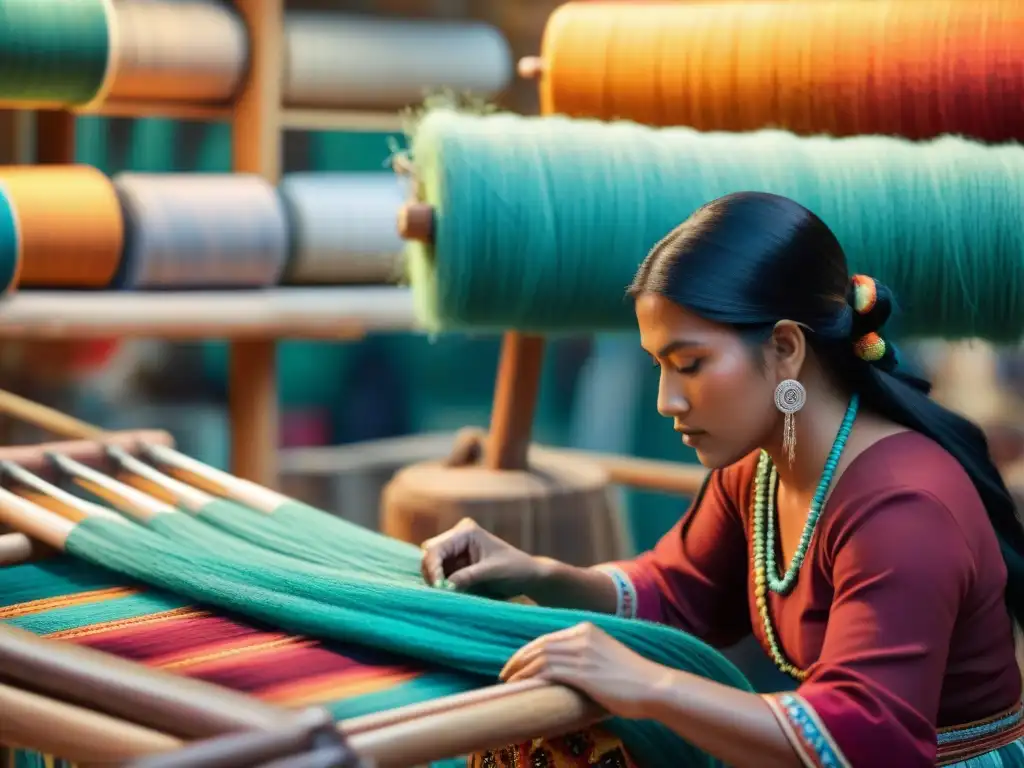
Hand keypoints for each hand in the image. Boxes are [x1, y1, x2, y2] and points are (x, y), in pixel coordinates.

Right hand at [420, 517, 543, 596]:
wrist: (528, 576)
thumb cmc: (515, 568)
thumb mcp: (492, 572)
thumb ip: (467, 577)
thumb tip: (444, 587)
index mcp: (466, 531)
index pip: (437, 548)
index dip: (432, 567)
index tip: (438, 587)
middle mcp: (457, 538)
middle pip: (430, 555)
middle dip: (431, 573)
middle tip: (439, 593)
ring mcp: (455, 552)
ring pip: (432, 566)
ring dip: (435, 581)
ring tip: (445, 595)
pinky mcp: (457, 566)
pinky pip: (440, 575)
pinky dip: (441, 585)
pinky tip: (448, 594)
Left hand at [499, 622, 670, 719]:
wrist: (652, 687)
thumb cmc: (632, 679)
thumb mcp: (605, 658)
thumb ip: (585, 658)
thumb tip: (563, 671)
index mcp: (588, 629)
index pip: (548, 638)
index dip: (528, 650)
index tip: (516, 663)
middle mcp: (582, 636)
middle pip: (540, 644)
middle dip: (518, 658)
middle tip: (504, 672)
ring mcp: (582, 652)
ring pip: (540, 657)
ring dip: (519, 668)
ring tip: (507, 680)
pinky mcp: (582, 671)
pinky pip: (547, 670)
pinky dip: (529, 676)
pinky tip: (520, 685)